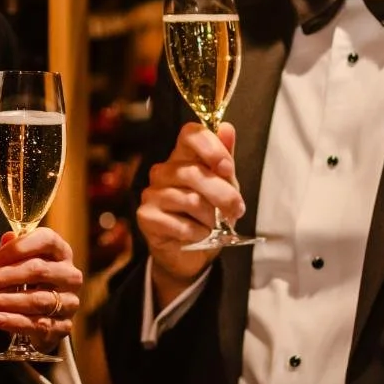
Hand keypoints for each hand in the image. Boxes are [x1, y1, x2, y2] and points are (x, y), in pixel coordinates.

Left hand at [0, 228, 82, 354]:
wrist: (47, 316)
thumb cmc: (32, 281)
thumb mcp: (24, 261)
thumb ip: (16, 248)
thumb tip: (7, 238)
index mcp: (61, 252)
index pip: (47, 240)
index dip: (21, 247)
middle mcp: (70, 276)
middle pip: (38, 271)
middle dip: (3, 277)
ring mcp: (69, 302)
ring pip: (36, 300)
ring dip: (3, 301)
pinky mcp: (63, 326)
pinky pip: (38, 324)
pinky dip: (15, 322)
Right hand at [137, 122, 242, 307]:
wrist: (193, 254)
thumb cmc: (209, 214)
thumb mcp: (225, 186)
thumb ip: (225, 160)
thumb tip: (227, 128)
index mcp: (183, 156)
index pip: (190, 133)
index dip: (211, 147)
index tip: (227, 168)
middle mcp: (163, 171)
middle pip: (193, 172)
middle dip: (223, 193)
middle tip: (237, 209)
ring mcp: (151, 193)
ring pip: (190, 200)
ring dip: (211, 218)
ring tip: (213, 225)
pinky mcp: (146, 216)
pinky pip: (180, 224)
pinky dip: (197, 233)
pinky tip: (198, 235)